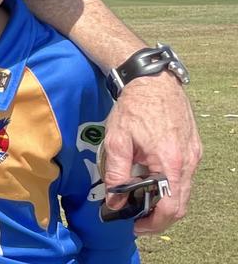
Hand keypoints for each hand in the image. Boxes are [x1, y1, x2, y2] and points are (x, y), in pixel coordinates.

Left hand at [102, 73, 200, 234]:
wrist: (152, 81)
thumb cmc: (134, 108)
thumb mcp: (117, 141)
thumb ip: (116, 173)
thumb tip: (115, 200)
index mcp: (171, 162)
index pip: (171, 206)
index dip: (154, 222)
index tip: (136, 226)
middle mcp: (188, 162)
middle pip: (180, 203)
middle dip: (158, 216)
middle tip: (136, 218)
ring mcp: (193, 155)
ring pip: (183, 191)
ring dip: (164, 201)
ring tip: (140, 200)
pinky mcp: (192, 149)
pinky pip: (184, 176)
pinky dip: (169, 185)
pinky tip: (150, 181)